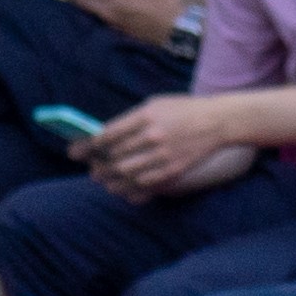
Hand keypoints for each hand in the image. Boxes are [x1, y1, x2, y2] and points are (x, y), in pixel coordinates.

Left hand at [84, 91, 251, 196]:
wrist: (217, 121)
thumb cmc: (182, 110)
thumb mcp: (155, 105)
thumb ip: (130, 121)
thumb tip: (103, 137)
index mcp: (146, 115)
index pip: (109, 135)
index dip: (89, 145)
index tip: (78, 150)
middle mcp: (154, 136)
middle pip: (115, 158)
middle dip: (98, 166)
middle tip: (91, 169)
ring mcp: (164, 155)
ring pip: (127, 175)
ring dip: (110, 181)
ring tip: (103, 180)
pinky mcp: (174, 170)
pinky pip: (146, 185)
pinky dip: (130, 190)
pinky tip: (122, 189)